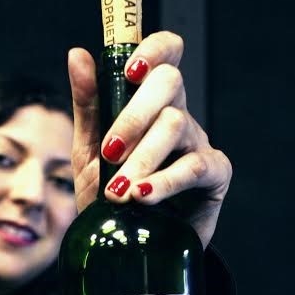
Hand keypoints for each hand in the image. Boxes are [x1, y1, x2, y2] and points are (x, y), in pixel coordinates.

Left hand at [67, 31, 231, 248]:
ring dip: (141, 158)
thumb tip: (78, 54)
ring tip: (118, 190)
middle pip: (170, 83)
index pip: (165, 54)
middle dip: (134, 116)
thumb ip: (87, 105)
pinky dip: (165, 182)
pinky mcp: (215, 175)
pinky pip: (194, 168)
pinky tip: (142, 196)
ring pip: (175, 125)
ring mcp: (198, 144)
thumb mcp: (88, 150)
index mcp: (151, 102)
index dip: (154, 50)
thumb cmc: (110, 194)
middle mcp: (179, 115)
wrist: (125, 244)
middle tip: (109, 152)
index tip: (130, 70)